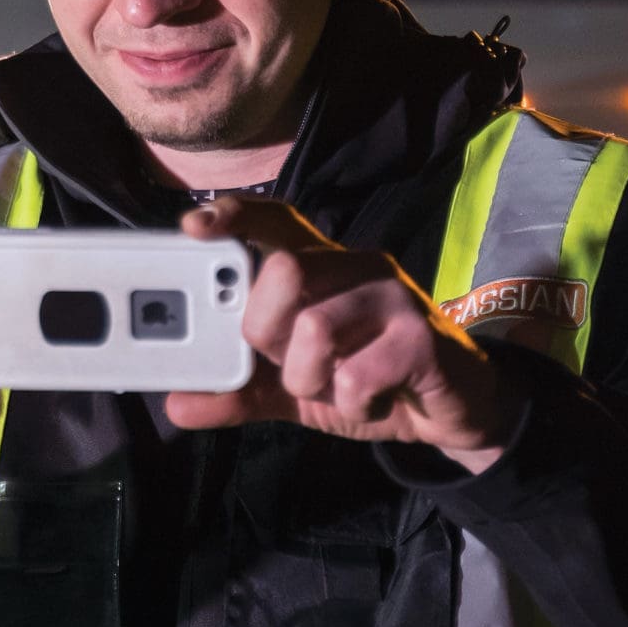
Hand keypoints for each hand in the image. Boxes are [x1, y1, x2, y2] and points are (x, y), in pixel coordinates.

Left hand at [165, 196, 525, 472]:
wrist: (450, 410)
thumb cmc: (370, 381)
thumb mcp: (296, 388)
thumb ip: (241, 390)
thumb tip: (177, 404)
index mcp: (323, 267)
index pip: (276, 219)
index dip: (234, 216)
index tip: (193, 228)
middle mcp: (357, 267)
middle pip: (285, 270)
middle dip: (266, 331)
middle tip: (288, 363)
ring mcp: (393, 297)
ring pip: (316, 328)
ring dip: (310, 379)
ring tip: (335, 389)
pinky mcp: (421, 338)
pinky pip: (357, 375)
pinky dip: (352, 403)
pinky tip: (372, 400)